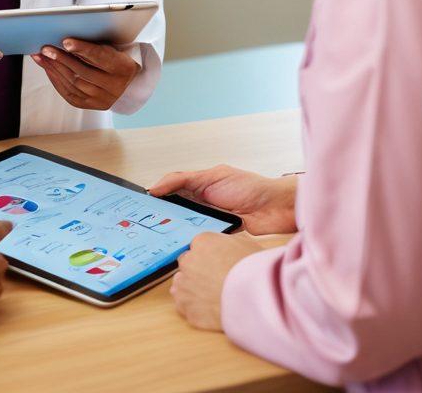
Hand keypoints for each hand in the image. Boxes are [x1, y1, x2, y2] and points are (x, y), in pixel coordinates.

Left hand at [30, 38, 139, 109]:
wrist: (128, 84)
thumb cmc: (115, 60)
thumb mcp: (112, 49)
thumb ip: (93, 46)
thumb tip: (64, 41)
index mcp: (122, 67)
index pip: (99, 57)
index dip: (82, 49)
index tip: (65, 41)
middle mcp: (114, 86)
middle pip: (82, 72)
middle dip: (61, 59)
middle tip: (45, 49)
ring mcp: (103, 99)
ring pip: (73, 84)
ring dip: (54, 69)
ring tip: (42, 58)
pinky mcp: (92, 106)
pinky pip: (70, 94)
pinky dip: (56, 81)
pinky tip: (48, 70)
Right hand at [149, 164, 297, 234]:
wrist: (278, 208)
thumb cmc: (251, 187)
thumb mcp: (215, 176)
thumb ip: (186, 180)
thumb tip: (159, 185)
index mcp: (202, 184)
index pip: (174, 187)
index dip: (159, 194)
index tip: (143, 202)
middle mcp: (205, 201)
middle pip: (178, 208)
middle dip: (165, 214)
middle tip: (149, 222)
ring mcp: (213, 218)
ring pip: (188, 224)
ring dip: (179, 228)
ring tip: (164, 235)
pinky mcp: (222, 234)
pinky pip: (203, 238)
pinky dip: (194, 240)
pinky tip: (186, 244)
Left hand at [170, 230, 263, 330]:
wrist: (256, 298)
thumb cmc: (255, 271)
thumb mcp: (246, 245)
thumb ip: (229, 245)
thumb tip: (228, 249)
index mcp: (203, 242)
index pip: (198, 246)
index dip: (208, 257)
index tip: (217, 266)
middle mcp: (189, 261)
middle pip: (187, 264)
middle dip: (197, 271)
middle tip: (214, 282)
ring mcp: (185, 285)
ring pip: (181, 284)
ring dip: (191, 289)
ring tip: (211, 297)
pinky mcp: (187, 308)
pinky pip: (183, 306)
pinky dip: (192, 308)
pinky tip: (208, 310)